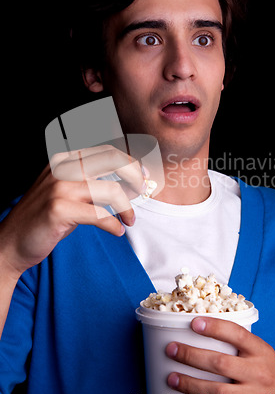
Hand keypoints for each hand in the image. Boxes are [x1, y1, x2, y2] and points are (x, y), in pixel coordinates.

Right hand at [0, 144, 145, 277]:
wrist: (12, 242)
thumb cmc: (47, 219)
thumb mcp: (69, 192)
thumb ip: (94, 182)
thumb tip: (131, 182)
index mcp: (65, 159)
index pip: (106, 151)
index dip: (130, 162)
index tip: (144, 176)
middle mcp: (62, 167)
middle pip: (112, 160)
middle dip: (134, 176)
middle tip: (142, 193)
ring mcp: (59, 187)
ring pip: (111, 190)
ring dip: (127, 207)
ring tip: (130, 220)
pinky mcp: (59, 209)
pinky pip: (100, 215)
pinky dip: (114, 225)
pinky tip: (117, 231)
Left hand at [165, 317, 274, 393]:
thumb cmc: (273, 372)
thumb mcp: (262, 351)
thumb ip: (240, 343)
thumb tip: (204, 328)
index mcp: (260, 350)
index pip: (236, 334)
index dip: (214, 327)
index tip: (194, 322)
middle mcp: (258, 371)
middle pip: (221, 363)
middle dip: (192, 355)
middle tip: (171, 349)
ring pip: (217, 391)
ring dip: (191, 383)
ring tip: (172, 377)